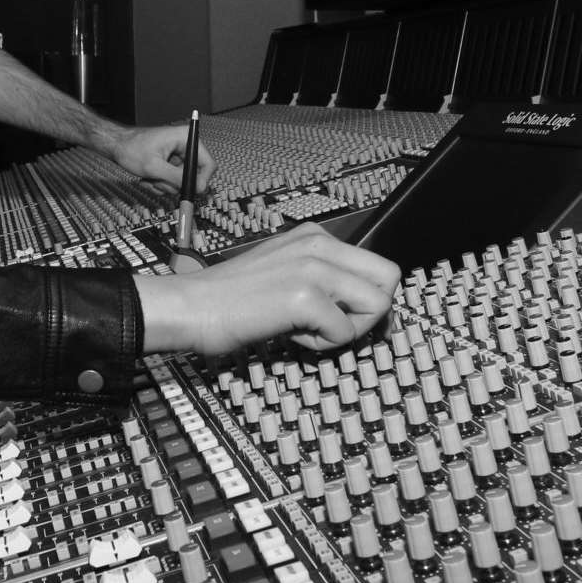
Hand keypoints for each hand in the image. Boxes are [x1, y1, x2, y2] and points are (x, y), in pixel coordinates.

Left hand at [109, 122, 214, 193]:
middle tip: (158, 181)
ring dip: (164, 184)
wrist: (116, 146)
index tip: (191, 191)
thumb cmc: (131, 149)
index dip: (202, 180)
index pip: (207, 163)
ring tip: (150, 178)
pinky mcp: (171, 164)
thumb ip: (177, 178)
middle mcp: (185, 146)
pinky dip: (160, 183)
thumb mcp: (154, 167)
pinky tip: (148, 178)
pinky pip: (172, 181)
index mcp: (185, 138)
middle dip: (174, 183)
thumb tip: (198, 187)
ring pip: (181, 181)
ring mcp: (178, 156)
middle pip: (193, 175)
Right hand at [135, 223, 398, 356]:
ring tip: (308, 330)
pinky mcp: (305, 296)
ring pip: (377, 305)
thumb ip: (323, 282)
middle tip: (334, 326)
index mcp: (315, 237)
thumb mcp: (285, 274)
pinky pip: (345, 333)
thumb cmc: (232, 300)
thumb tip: (365, 308)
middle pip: (390, 279)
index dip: (366, 299)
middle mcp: (319, 244)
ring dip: (348, 330)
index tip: (339, 315)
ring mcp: (314, 267)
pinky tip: (289, 335)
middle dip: (371, 312)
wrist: (191, 307)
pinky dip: (322, 345)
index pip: (377, 265)